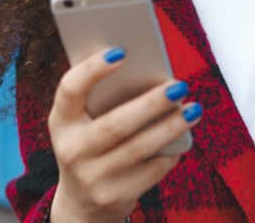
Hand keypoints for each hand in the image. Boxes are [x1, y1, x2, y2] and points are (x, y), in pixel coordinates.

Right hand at [47, 47, 202, 222]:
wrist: (81, 203)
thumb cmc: (89, 143)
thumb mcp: (82, 121)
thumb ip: (102, 96)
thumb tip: (147, 68)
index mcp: (61, 121)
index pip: (70, 89)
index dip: (92, 70)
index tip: (121, 52)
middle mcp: (71, 150)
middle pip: (115, 124)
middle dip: (150, 104)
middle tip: (178, 85)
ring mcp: (91, 177)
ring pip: (138, 148)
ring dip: (170, 127)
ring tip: (193, 108)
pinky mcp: (114, 196)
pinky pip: (151, 170)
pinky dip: (170, 152)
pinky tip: (183, 136)